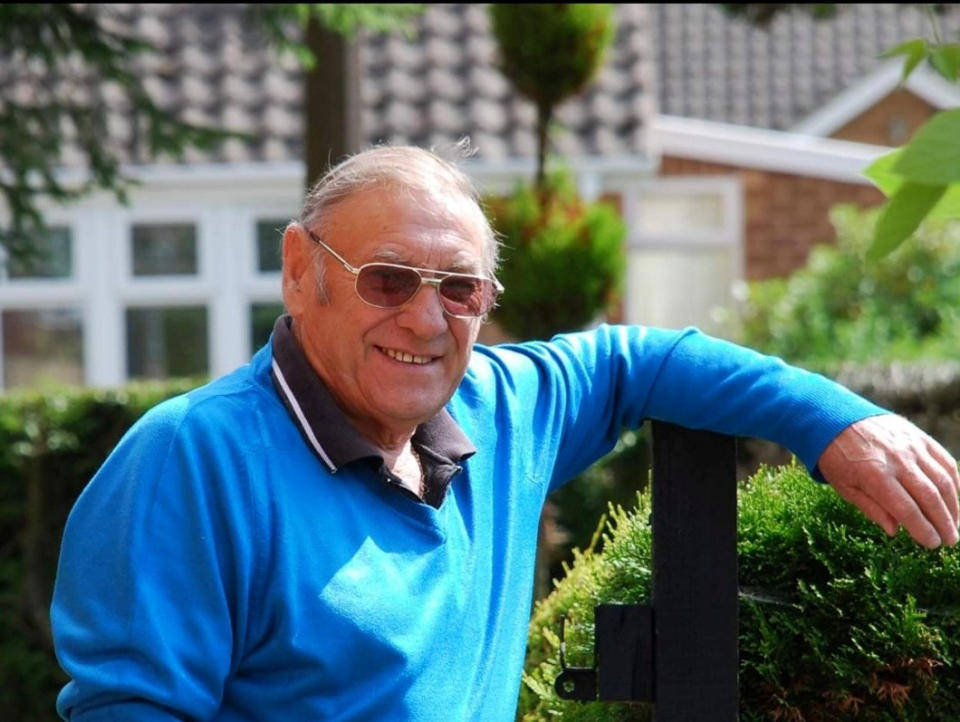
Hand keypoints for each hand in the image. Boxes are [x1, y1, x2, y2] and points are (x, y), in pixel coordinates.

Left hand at [818, 414, 959, 548]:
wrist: (834, 418)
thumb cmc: (837, 457)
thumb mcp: (844, 487)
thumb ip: (870, 508)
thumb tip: (895, 531)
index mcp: (875, 475)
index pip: (907, 509)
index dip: (923, 529)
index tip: (932, 544)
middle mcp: (897, 460)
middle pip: (930, 497)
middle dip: (943, 522)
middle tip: (949, 541)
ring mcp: (911, 446)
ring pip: (943, 480)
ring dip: (953, 505)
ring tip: (954, 525)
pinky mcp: (918, 436)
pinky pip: (944, 460)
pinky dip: (954, 481)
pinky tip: (955, 498)